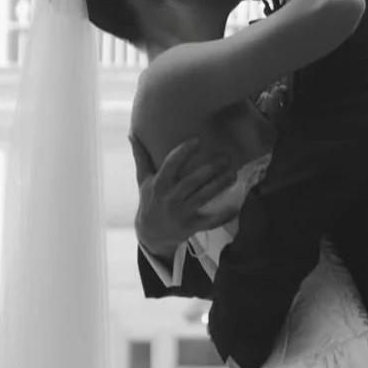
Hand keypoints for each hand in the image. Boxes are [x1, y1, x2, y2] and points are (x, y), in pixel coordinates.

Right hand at [133, 134, 241, 256]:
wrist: (150, 233)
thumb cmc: (150, 201)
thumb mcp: (143, 180)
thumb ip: (141, 156)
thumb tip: (132, 134)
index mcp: (159, 184)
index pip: (171, 164)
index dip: (184, 152)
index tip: (198, 140)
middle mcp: (169, 198)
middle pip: (192, 181)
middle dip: (210, 168)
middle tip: (226, 157)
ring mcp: (180, 213)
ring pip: (202, 197)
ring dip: (219, 186)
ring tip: (233, 174)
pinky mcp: (190, 226)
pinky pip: (209, 222)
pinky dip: (222, 217)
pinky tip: (235, 208)